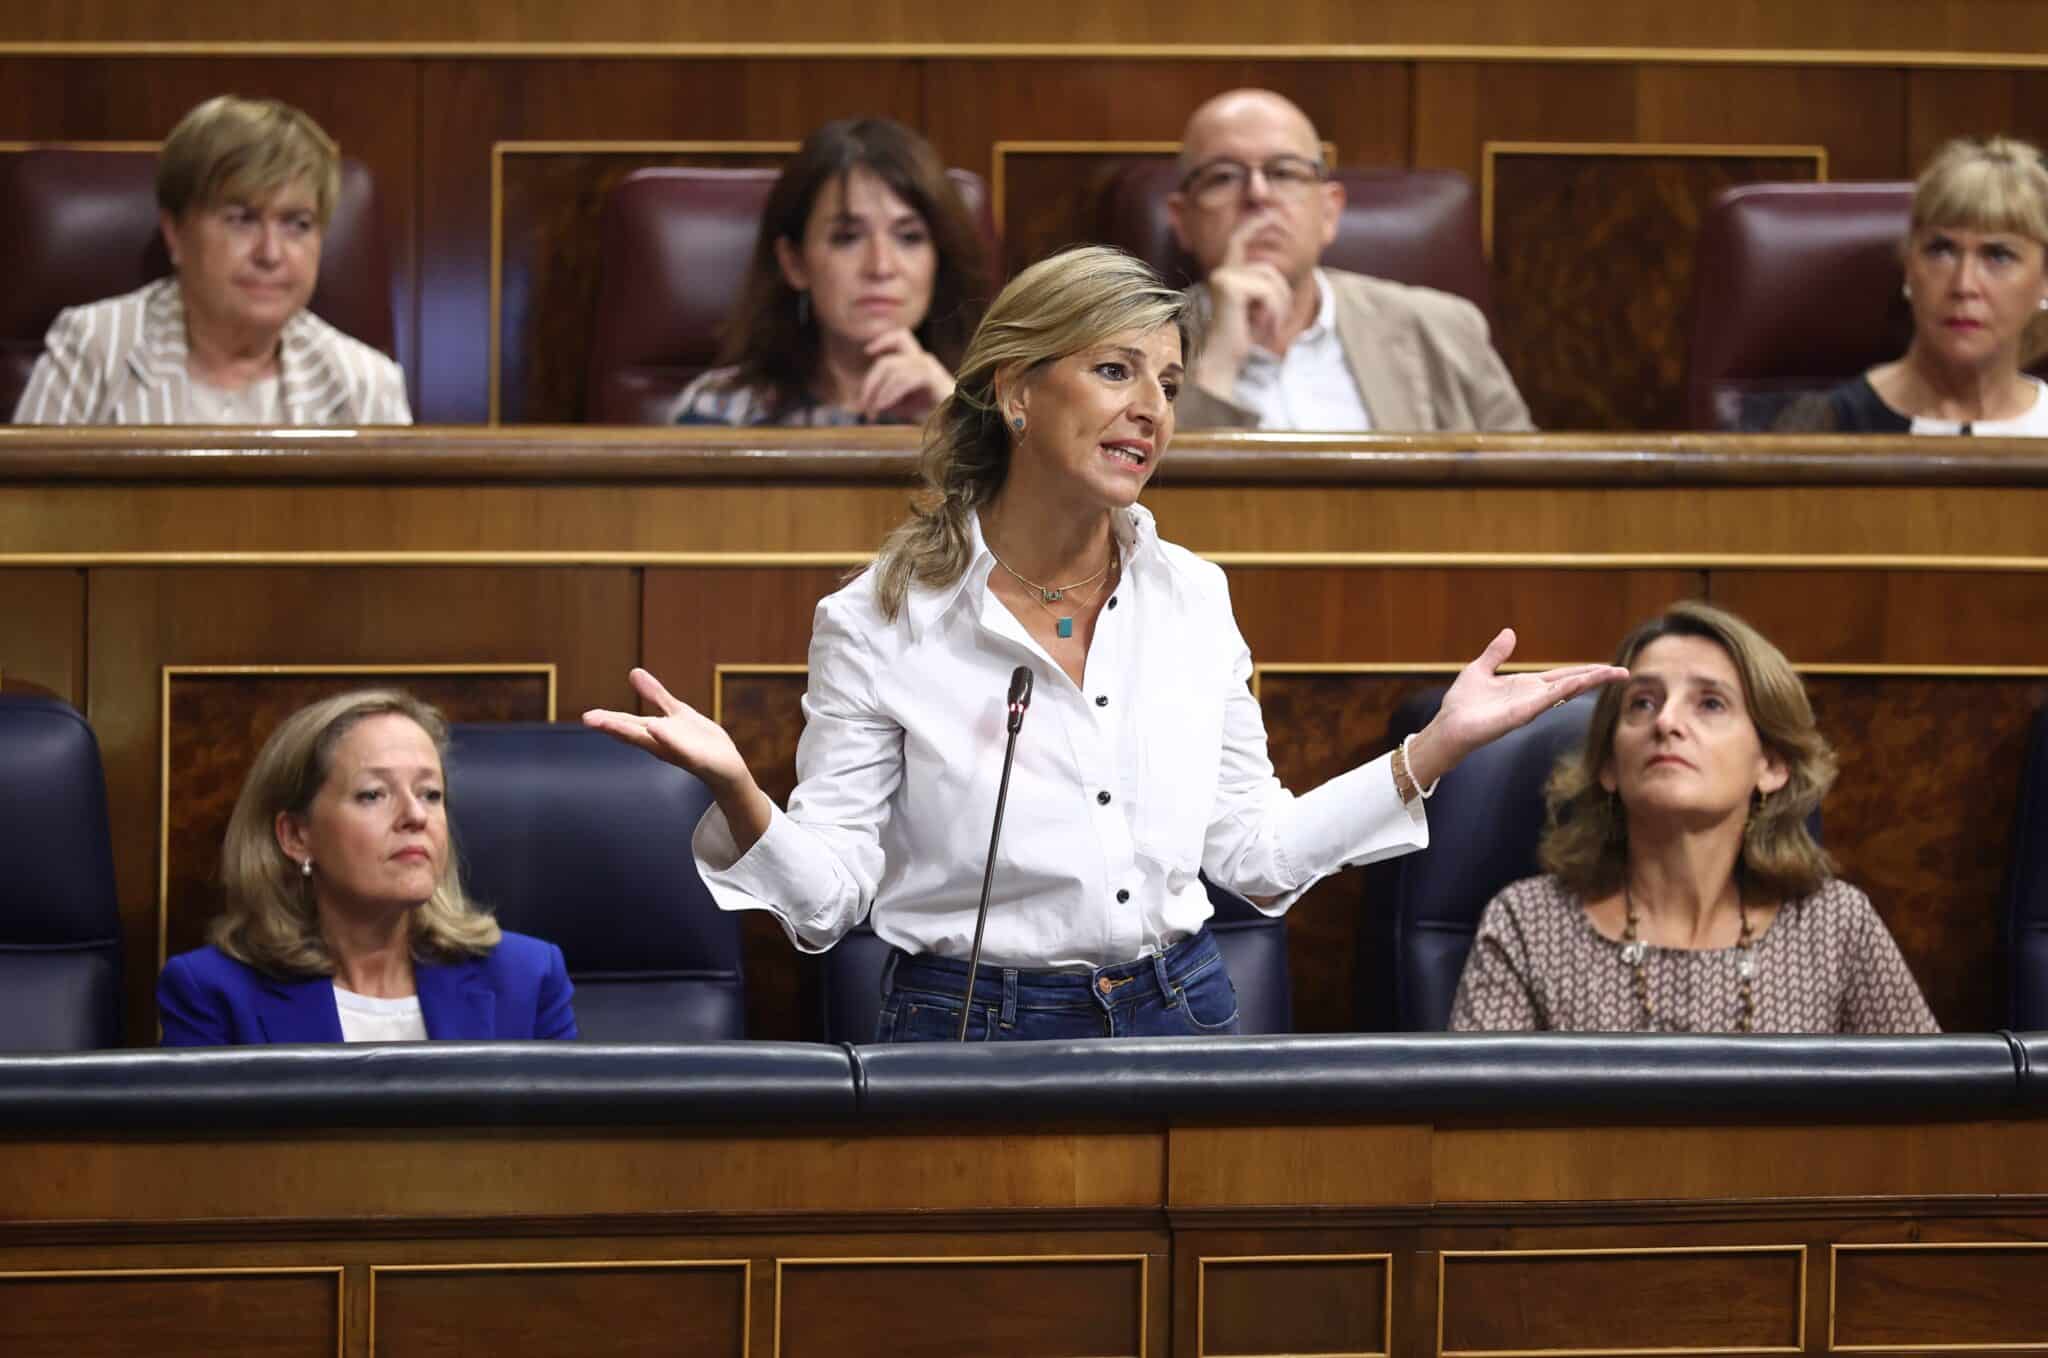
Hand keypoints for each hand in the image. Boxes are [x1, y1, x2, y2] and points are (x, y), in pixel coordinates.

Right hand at [583, 668, 752, 791]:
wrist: (727, 765)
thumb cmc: (699, 740)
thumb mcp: (676, 712)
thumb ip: (655, 695)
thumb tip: (633, 672)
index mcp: (656, 732)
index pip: (628, 725)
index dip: (608, 720)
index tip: (588, 717)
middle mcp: (662, 743)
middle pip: (633, 734)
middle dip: (612, 727)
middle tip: (589, 720)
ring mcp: (677, 751)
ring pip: (652, 741)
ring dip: (632, 733)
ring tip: (612, 725)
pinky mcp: (695, 758)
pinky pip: (680, 748)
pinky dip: (667, 738)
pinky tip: (656, 727)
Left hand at [857, 328, 954, 420]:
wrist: (956, 426)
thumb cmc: (932, 416)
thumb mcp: (903, 406)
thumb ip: (885, 399)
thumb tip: (864, 402)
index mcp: (918, 361)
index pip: (901, 337)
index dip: (884, 340)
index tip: (868, 351)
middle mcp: (924, 360)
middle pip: (887, 361)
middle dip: (870, 383)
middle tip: (863, 406)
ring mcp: (929, 367)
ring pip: (892, 370)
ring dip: (878, 393)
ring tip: (873, 411)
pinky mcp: (931, 377)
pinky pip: (903, 379)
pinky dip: (889, 393)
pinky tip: (884, 407)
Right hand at [1191, 214, 1293, 398]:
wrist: (1221, 362)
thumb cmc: (1237, 340)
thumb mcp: (1254, 309)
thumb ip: (1260, 290)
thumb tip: (1274, 274)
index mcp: (1225, 277)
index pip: (1238, 241)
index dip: (1253, 223)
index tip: (1268, 211)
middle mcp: (1222, 273)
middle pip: (1269, 271)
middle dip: (1281, 298)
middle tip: (1274, 326)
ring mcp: (1224, 278)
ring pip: (1272, 282)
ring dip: (1278, 309)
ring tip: (1267, 329)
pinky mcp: (1231, 288)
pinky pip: (1268, 291)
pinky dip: (1273, 313)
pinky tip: (1263, 330)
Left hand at [1406, 629, 1628, 788]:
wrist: (1449, 727)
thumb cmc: (1461, 704)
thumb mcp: (1479, 669)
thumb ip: (1496, 653)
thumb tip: (1510, 632)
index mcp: (1526, 686)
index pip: (1563, 676)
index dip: (1585, 671)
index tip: (1608, 667)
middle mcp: (1533, 697)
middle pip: (1572, 683)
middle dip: (1597, 677)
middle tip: (1623, 672)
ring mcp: (1530, 706)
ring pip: (1565, 690)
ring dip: (1588, 681)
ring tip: (1613, 673)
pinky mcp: (1521, 715)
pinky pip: (1546, 700)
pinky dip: (1564, 690)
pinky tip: (1580, 681)